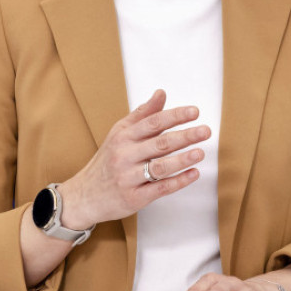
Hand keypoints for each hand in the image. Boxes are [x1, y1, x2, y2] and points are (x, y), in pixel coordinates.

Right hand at [58, 89, 209, 227]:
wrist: (84, 195)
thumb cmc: (108, 160)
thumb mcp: (120, 133)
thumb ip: (143, 114)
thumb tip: (161, 93)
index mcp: (123, 136)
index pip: (153, 122)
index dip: (175, 116)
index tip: (195, 111)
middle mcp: (125, 155)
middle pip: (160, 143)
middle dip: (185, 136)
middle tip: (205, 131)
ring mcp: (128, 178)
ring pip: (160, 167)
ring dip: (182, 159)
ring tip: (200, 152)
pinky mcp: (134, 198)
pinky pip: (160, 188)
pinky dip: (178, 181)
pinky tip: (193, 173)